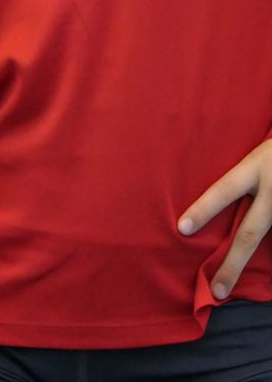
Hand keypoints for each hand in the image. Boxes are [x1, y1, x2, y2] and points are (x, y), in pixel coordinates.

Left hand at [178, 139, 271, 298]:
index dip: (204, 209)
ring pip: (268, 237)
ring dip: (253, 262)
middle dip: (233, 264)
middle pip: (250, 233)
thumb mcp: (257, 153)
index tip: (182, 228)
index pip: (224, 190)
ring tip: (233, 287)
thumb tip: (216, 196)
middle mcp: (271, 189)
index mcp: (255, 167)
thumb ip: (243, 173)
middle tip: (217, 292)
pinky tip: (267, 276)